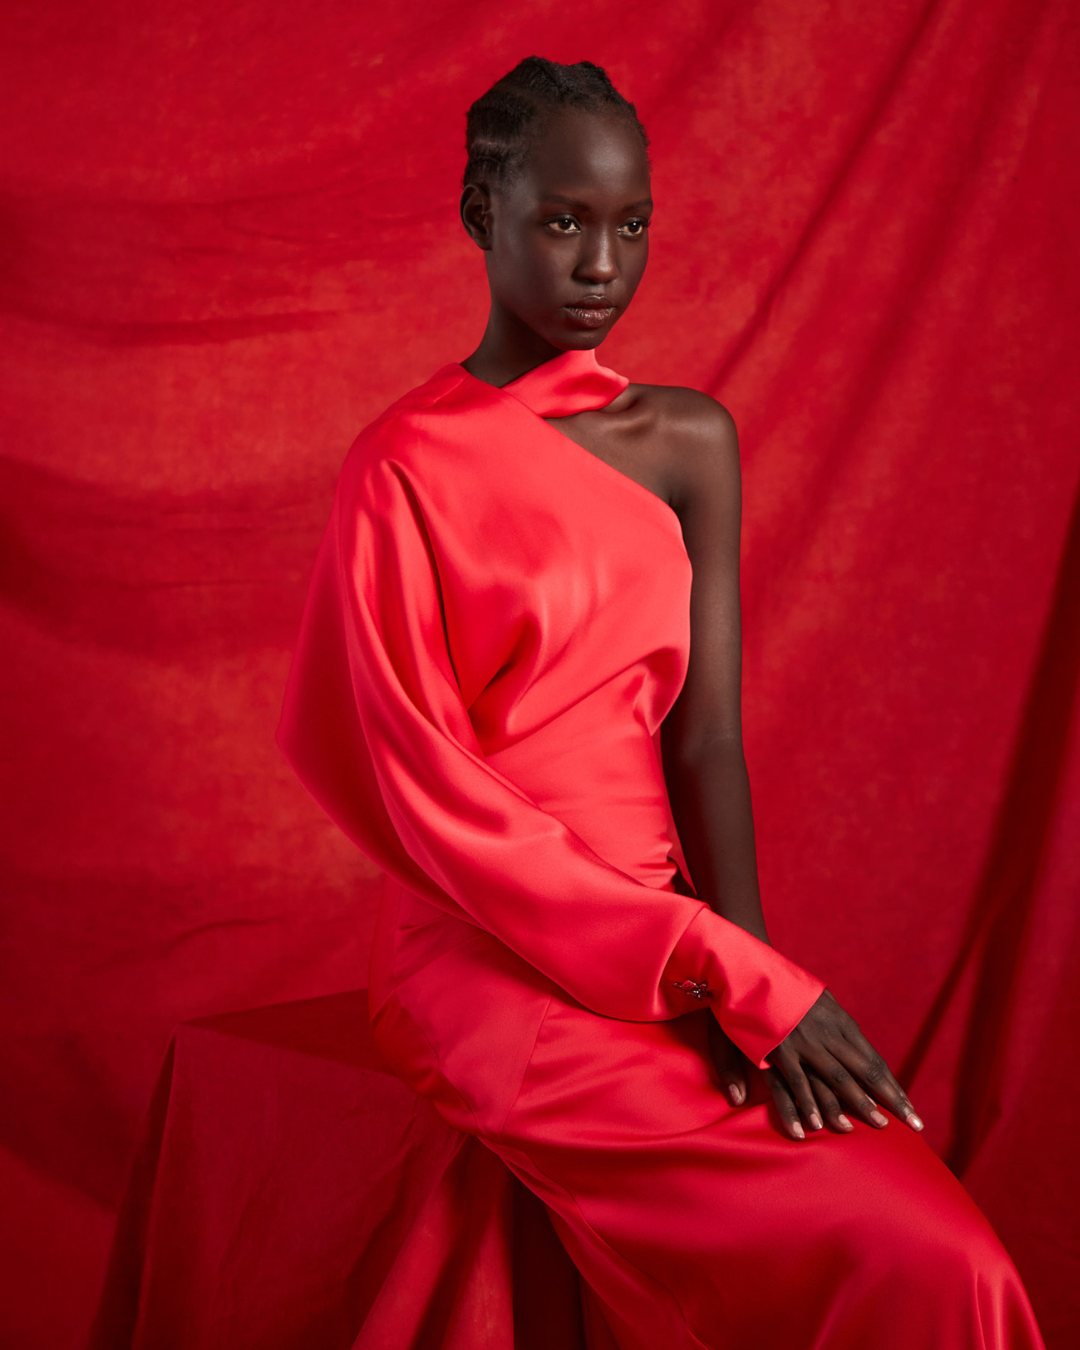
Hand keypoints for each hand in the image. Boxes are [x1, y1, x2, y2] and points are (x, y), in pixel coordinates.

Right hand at [765, 989, 923, 1139]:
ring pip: (838, 1078)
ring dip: (860, 1103)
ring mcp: (805, 1042)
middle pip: (866, 1071)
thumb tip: (857, 1044)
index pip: (873, 1060)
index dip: (892, 1085)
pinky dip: (809, 1104)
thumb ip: (837, 1025)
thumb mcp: (820, 1000)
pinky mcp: (780, 1050)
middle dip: (891, 1098)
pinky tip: (820, 1126)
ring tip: (880, 1126)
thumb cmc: (788, 988)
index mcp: (840, 1022)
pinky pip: (798, 1082)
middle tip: (914, 1122)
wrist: (753, 972)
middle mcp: (829, 1033)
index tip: (909, 1105)